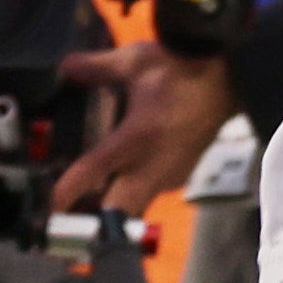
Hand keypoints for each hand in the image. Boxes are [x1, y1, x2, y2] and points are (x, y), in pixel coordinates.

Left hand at [67, 38, 233, 214]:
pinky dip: (128, 195)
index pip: (97, 169)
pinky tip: (114, 182)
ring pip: (134, 208)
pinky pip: (147, 195)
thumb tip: (64, 66)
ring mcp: (170, 174)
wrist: (231, 77)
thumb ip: (97, 66)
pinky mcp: (179, 176)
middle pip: (119, 211)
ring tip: (80, 207)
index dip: (70, 189)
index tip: (52, 205)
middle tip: (63, 223)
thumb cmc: (182, 66)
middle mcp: (154, 163)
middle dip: (92, 222)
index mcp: (139, 134)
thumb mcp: (137, 60)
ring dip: (109, 211)